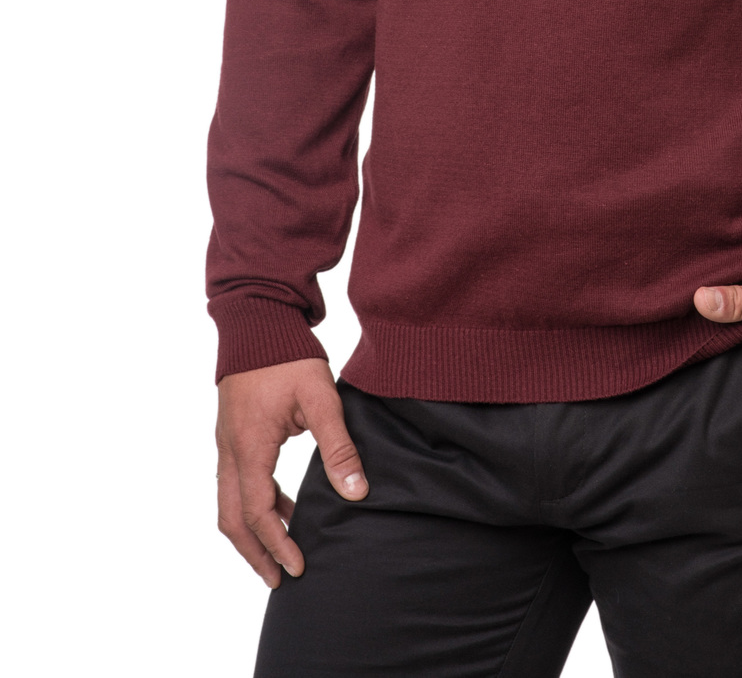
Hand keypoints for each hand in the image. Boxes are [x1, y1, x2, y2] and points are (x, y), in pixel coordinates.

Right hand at [216, 357, 367, 586]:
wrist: (258, 319)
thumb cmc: (288, 355)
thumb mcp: (321, 399)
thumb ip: (339, 447)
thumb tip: (357, 492)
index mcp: (249, 446)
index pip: (258, 513)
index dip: (277, 544)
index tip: (298, 567)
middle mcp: (229, 450)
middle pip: (231, 519)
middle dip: (254, 554)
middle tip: (279, 579)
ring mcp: (226, 442)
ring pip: (230, 503)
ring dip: (252, 532)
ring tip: (283, 551)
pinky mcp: (231, 433)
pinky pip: (236, 482)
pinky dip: (255, 504)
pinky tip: (283, 505)